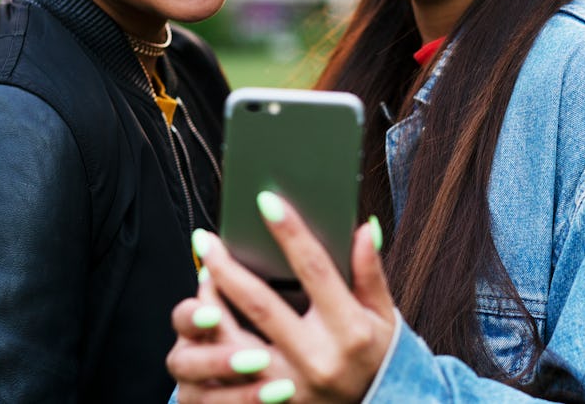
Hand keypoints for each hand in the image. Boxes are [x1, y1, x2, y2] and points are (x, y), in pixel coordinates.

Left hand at [167, 193, 395, 402]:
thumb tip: (366, 227)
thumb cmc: (375, 353)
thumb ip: (370, 271)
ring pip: (235, 339)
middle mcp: (318, 359)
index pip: (314, 269)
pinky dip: (213, 338)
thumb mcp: (382, 313)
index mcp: (349, 330)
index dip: (290, 232)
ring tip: (202, 270)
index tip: (266, 200)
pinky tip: (203, 312)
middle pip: (261, 304)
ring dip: (211, 303)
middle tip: (206, 239)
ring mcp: (291, 387)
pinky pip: (231, 371)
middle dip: (228, 267)